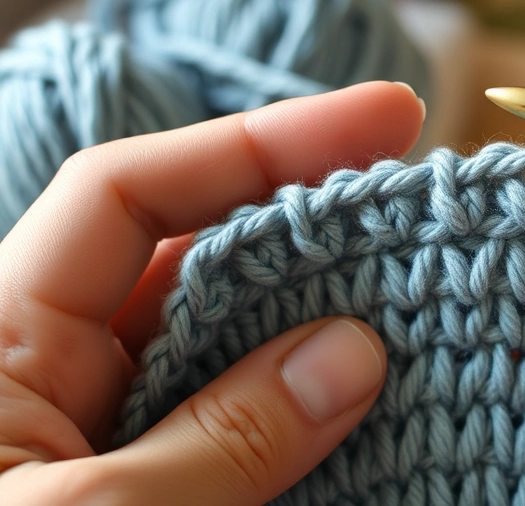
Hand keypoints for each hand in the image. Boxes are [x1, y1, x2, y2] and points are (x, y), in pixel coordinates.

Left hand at [0, 82, 423, 504]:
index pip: (129, 192)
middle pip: (198, 260)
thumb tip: (353, 354)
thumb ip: (224, 438)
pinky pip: (239, 425)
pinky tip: (373, 413)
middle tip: (419, 224)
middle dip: (308, 236)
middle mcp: (58, 369)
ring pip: (231, 347)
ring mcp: (110, 427)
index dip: (258, 141)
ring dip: (321, 336)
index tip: (386, 116)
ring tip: (420, 317)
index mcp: (3, 338)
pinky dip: (305, 417)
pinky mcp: (152, 479)